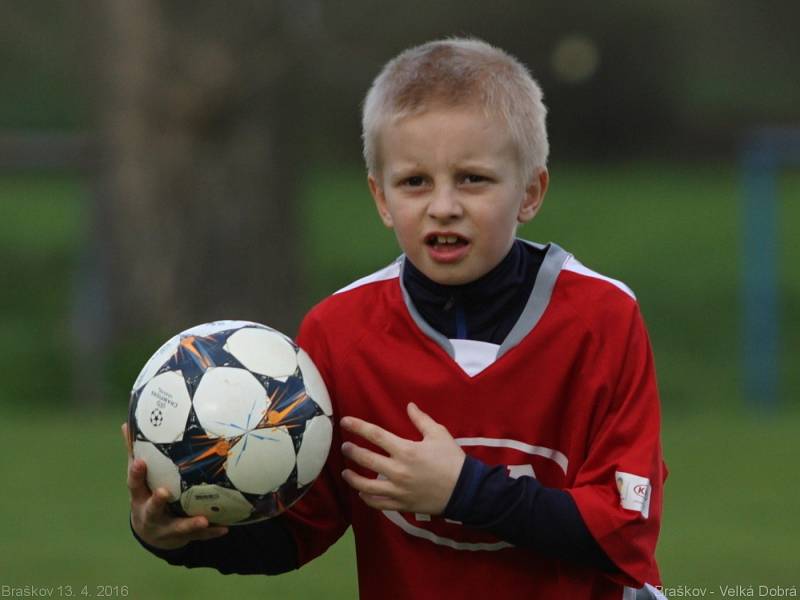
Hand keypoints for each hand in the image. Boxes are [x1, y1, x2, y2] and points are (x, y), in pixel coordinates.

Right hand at [122, 423, 228, 549]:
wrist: (152, 532)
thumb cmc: (147, 493)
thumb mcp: (139, 477)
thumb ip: (135, 452)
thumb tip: (127, 422)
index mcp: (140, 497)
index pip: (134, 484)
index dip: (136, 473)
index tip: (140, 462)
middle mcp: (151, 514)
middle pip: (152, 509)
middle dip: (157, 502)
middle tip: (163, 493)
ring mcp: (166, 528)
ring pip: (178, 527)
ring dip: (190, 524)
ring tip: (204, 519)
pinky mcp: (182, 536)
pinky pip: (198, 536)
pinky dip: (211, 532)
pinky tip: (225, 528)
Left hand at [340, 403, 465, 515]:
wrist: (465, 490)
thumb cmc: (452, 459)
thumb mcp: (439, 434)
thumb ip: (421, 419)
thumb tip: (409, 405)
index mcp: (406, 450)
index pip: (375, 435)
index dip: (358, 427)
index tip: (345, 422)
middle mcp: (398, 470)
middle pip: (366, 459)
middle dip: (351, 451)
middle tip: (345, 447)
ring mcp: (398, 490)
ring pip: (366, 486)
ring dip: (352, 478)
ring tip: (346, 472)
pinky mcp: (401, 505)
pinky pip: (378, 504)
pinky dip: (367, 499)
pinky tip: (361, 493)